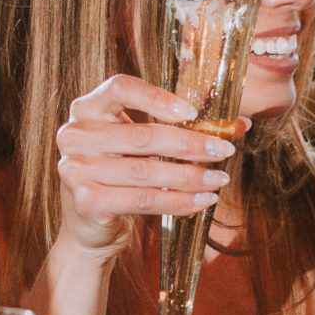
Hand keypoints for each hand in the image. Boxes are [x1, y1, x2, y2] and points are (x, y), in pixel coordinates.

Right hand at [51, 74, 237, 258]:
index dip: (157, 98)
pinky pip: (143, 200)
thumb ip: (178, 129)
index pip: (121, 87)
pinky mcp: (86, 201)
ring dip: (190, 176)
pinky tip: (201, 201)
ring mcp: (75, 168)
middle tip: (224, 150)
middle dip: (190, 144)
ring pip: (146, 171)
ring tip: (218, 179)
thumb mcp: (139, 146)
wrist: (89, 227)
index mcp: (87, 108)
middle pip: (142, 134)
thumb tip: (239, 124)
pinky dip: (178, 202)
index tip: (192, 113)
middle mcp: (74, 134)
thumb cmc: (120, 176)